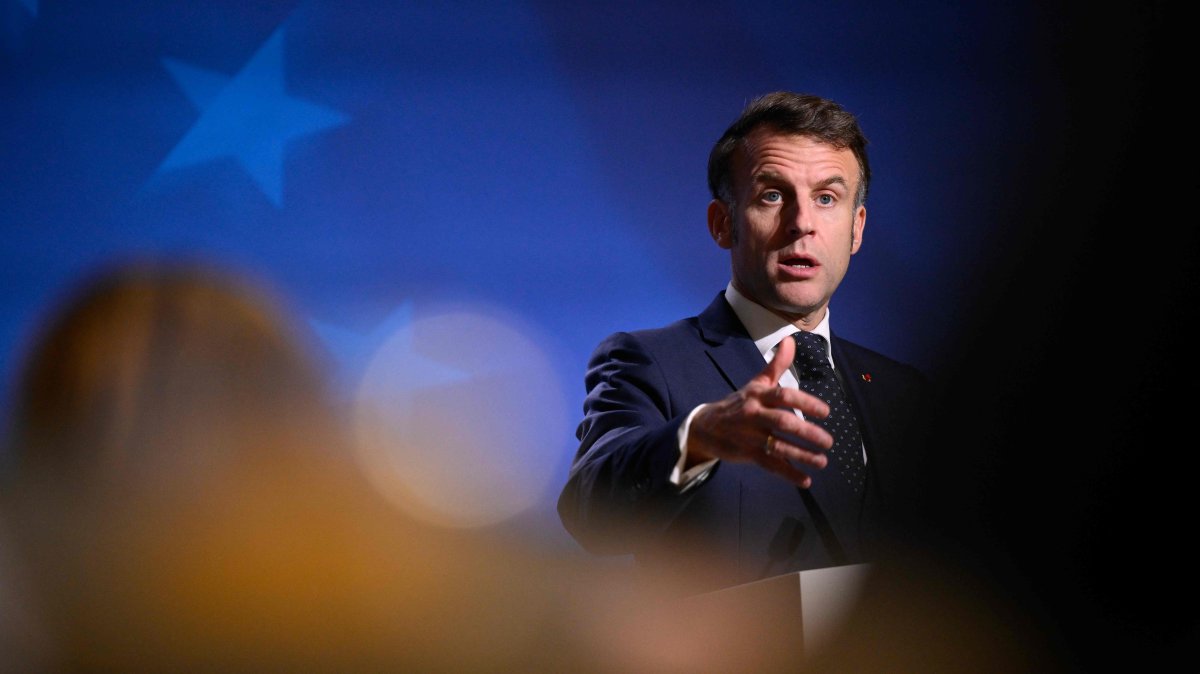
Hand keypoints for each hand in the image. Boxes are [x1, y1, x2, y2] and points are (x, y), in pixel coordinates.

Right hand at [685, 336, 833, 487]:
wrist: (706, 426)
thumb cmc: (738, 403)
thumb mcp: (755, 383)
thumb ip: (776, 365)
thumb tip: (791, 340)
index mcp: (759, 395)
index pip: (784, 396)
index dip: (806, 403)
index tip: (826, 412)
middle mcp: (754, 414)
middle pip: (784, 422)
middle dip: (808, 433)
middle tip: (828, 441)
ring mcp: (750, 436)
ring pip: (778, 446)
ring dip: (802, 455)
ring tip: (822, 461)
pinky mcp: (747, 454)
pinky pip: (770, 465)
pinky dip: (788, 474)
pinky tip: (805, 480)